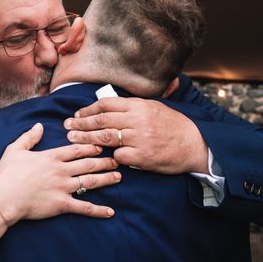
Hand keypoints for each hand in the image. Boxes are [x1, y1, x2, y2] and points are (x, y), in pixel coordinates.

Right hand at [0, 123, 119, 225]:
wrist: (4, 196)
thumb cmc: (7, 173)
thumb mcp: (15, 149)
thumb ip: (29, 137)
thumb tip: (39, 126)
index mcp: (51, 157)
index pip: (76, 149)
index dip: (91, 147)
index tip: (101, 146)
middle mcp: (61, 170)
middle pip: (88, 163)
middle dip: (104, 161)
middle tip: (117, 160)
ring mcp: (63, 187)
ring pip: (90, 181)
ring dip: (106, 179)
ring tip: (118, 177)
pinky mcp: (62, 204)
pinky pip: (84, 207)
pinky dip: (98, 210)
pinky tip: (110, 211)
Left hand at [64, 97, 208, 173]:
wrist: (195, 145)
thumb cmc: (173, 126)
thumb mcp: (154, 108)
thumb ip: (131, 107)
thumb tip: (106, 105)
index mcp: (138, 106)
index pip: (106, 104)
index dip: (88, 109)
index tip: (77, 114)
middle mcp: (137, 120)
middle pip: (100, 121)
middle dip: (80, 123)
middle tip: (67, 126)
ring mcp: (139, 139)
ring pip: (105, 138)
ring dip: (85, 139)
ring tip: (72, 138)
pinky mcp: (142, 157)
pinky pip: (118, 156)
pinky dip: (109, 156)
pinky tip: (98, 156)